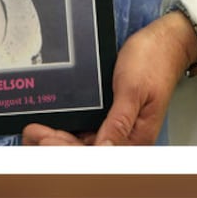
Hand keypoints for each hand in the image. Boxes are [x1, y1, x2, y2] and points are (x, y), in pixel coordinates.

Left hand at [22, 12, 196, 146]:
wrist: (162, 44)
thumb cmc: (153, 63)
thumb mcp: (132, 90)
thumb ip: (120, 120)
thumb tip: (106, 147)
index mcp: (137, 136)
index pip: (99, 154)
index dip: (70, 150)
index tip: (47, 141)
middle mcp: (126, 135)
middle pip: (88, 151)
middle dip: (58, 145)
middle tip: (33, 134)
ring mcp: (117, 126)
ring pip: (83, 141)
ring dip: (59, 138)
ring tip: (35, 130)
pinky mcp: (110, 115)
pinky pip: (85, 127)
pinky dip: (67, 127)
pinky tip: (51, 123)